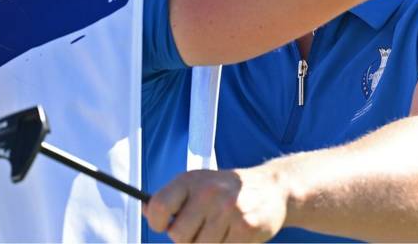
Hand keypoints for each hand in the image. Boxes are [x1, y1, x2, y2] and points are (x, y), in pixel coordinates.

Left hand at [143, 167, 287, 242]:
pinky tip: (233, 235)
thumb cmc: (227, 189)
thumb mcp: (198, 183)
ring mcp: (228, 210)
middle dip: (187, 238)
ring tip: (219, 230)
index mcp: (191, 180)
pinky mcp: (245, 228)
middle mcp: (208, 193)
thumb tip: (145, 210)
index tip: (164, 225)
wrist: (272, 187)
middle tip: (200, 228)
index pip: (158, 206)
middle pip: (178, 236)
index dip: (157, 222)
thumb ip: (172, 198)